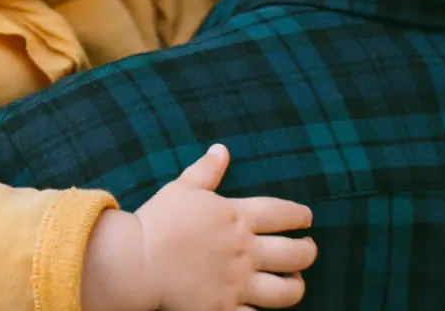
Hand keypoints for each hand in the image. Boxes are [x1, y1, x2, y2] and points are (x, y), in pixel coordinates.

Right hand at [82, 144, 314, 310]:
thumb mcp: (182, 188)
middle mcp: (245, 250)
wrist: (137, 261)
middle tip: (307, 249)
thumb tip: (222, 150)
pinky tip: (261, 306)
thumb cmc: (158, 221)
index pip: (284, 214)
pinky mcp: (225, 308)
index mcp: (236, 217)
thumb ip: (206, 170)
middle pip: (296, 254)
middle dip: (308, 251)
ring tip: (293, 281)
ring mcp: (238, 282)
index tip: (306, 218)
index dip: (301, 215)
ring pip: (287, 291)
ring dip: (296, 286)